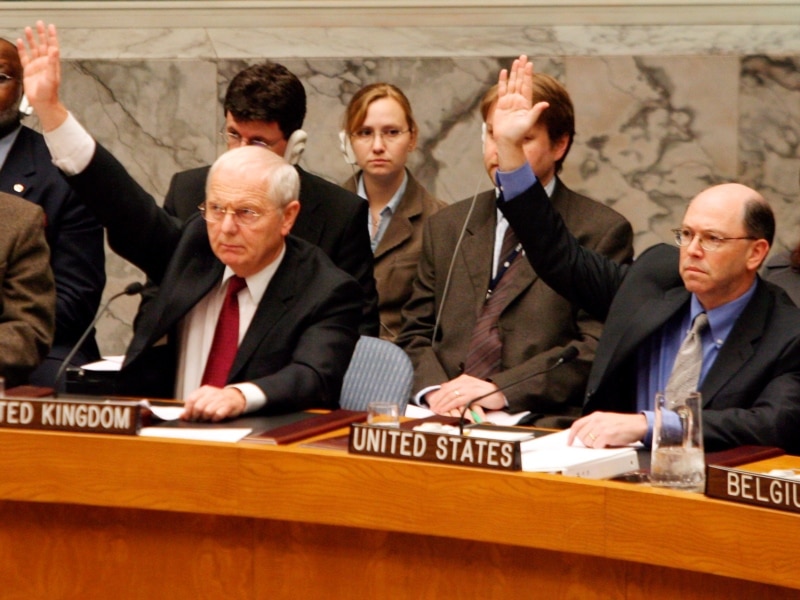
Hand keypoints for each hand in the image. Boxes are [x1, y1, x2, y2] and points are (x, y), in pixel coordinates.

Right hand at [16, 21, 67, 130]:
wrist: (42, 102)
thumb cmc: (48, 92)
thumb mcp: (51, 76)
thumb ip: (52, 62)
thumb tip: (54, 49)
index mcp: (52, 63)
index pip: (52, 46)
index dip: (52, 36)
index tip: (50, 26)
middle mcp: (45, 63)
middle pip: (42, 45)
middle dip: (41, 34)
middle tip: (39, 23)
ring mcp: (36, 66)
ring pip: (33, 49)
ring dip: (31, 39)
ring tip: (28, 29)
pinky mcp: (28, 70)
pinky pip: (24, 57)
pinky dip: (22, 49)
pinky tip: (19, 42)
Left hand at [181, 385, 246, 421]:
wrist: (236, 397)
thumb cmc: (217, 400)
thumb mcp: (204, 399)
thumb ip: (192, 406)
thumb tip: (182, 416)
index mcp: (204, 390)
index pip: (191, 399)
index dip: (188, 410)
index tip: (188, 417)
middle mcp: (212, 393)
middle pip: (198, 407)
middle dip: (197, 416)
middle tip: (199, 418)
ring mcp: (221, 399)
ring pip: (207, 412)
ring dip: (206, 418)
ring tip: (208, 417)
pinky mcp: (228, 405)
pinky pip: (218, 415)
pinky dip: (215, 418)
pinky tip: (216, 417)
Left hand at [425, 374, 505, 414]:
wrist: (501, 392)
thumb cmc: (487, 393)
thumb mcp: (472, 390)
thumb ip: (461, 390)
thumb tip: (449, 391)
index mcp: (464, 379)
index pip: (447, 386)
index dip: (438, 394)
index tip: (432, 401)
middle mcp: (464, 381)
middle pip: (446, 390)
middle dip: (438, 399)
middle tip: (431, 407)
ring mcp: (468, 387)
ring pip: (450, 395)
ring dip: (442, 403)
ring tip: (436, 410)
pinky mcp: (472, 393)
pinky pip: (457, 400)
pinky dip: (449, 406)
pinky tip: (444, 410)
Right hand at [492, 55, 550, 171]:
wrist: (507, 141)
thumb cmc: (519, 134)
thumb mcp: (529, 122)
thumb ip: (536, 111)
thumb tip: (546, 103)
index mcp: (526, 103)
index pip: (527, 85)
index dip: (528, 74)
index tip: (529, 64)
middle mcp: (518, 100)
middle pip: (520, 81)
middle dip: (521, 69)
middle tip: (523, 57)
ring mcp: (510, 101)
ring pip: (512, 83)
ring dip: (513, 73)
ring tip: (515, 62)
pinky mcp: (502, 104)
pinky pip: (502, 90)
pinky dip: (503, 81)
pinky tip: (504, 72)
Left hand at [568, 411, 647, 447]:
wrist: (639, 425)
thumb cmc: (625, 424)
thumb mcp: (607, 420)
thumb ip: (595, 425)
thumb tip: (585, 434)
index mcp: (596, 416)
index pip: (577, 425)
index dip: (571, 435)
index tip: (569, 442)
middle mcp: (597, 420)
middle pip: (581, 435)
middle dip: (586, 442)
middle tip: (595, 443)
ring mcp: (602, 427)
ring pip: (588, 442)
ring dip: (594, 446)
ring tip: (603, 442)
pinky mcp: (607, 435)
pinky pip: (596, 446)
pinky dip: (600, 448)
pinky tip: (607, 444)